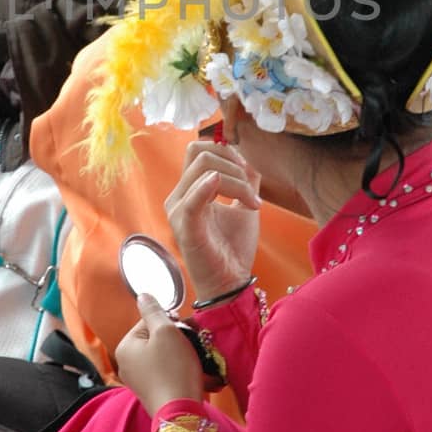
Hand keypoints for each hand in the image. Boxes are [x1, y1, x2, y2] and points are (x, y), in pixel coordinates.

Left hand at [116, 293, 204, 414]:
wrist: (181, 413)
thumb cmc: (173, 370)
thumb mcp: (166, 332)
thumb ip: (154, 310)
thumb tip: (143, 295)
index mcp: (125, 347)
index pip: (147, 321)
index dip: (170, 321)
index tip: (188, 328)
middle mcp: (127, 364)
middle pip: (156, 339)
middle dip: (179, 339)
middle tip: (197, 343)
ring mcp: (139, 380)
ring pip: (165, 356)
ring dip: (184, 355)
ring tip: (200, 361)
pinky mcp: (154, 392)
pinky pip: (169, 373)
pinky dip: (183, 371)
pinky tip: (198, 375)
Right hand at [165, 139, 260, 303]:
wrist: (230, 282)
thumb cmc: (232, 247)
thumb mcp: (242, 206)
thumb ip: (244, 182)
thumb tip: (247, 161)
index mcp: (190, 190)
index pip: (198, 150)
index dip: (226, 152)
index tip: (248, 173)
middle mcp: (179, 196)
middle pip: (199, 153)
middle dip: (233, 164)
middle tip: (252, 191)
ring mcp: (179, 211)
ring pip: (203, 169)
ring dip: (237, 181)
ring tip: (253, 204)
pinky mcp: (185, 228)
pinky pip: (192, 199)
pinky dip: (211, 186)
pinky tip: (230, 190)